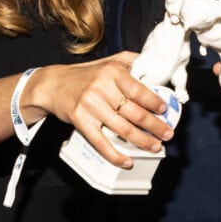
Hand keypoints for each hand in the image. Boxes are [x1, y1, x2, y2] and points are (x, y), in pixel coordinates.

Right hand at [27, 52, 173, 167]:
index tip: (164, 111)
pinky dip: (115, 154)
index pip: (139, 90)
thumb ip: (131, 61)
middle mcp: (101, 87)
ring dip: (142, 141)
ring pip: (122, 129)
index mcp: (112, 71)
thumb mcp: (108, 61)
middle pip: (135, 113)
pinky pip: (101, 142)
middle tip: (167, 134)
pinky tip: (127, 160)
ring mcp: (90, 105)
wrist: (53, 85)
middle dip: (155, 127)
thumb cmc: (85, 75)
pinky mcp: (80, 120)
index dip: (154, 103)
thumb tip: (155, 66)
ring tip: (155, 147)